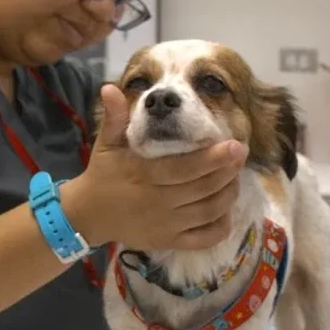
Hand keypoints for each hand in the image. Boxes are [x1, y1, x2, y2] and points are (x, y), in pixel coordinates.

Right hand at [64, 84, 247, 250]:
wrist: (88, 214)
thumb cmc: (103, 174)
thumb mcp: (106, 144)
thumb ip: (114, 118)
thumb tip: (109, 87)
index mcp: (144, 175)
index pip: (185, 168)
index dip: (213, 158)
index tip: (235, 145)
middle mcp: (157, 202)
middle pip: (202, 189)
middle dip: (227, 172)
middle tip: (241, 156)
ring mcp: (165, 225)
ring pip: (207, 212)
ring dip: (228, 196)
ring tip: (236, 178)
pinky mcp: (168, 241)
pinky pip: (202, 239)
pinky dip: (219, 228)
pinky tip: (226, 213)